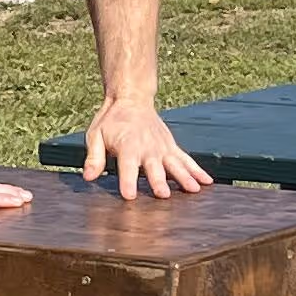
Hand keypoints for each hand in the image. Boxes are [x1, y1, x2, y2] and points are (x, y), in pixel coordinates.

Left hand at [82, 101, 211, 199]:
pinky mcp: (171, 147)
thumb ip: (93, 157)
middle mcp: (148, 147)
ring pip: (175, 164)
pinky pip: (186, 159)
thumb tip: (88, 177)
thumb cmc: (110, 121)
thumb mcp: (95, 135)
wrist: (131, 99)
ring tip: (193, 190)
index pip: (128, 166)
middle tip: (163, 195)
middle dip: (158, 181)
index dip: (128, 181)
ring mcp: (162, 148)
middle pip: (154, 167)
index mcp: (127, 145)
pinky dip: (197, 170)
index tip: (129, 196)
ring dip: (184, 177)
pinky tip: (207, 182)